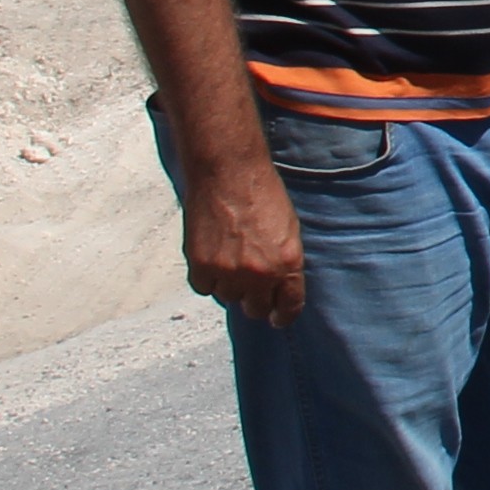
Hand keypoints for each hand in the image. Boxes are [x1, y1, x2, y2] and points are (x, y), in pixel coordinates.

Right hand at [180, 154, 306, 327]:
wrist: (228, 172)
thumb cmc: (262, 194)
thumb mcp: (288, 229)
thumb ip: (284, 262)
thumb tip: (277, 287)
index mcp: (288, 264)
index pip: (288, 307)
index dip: (282, 315)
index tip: (276, 317)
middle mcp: (260, 274)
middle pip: (254, 308)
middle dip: (254, 299)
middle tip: (249, 282)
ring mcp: (228, 272)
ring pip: (227, 298)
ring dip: (229, 284)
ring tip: (229, 256)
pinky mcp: (201, 266)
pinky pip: (204, 287)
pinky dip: (207, 277)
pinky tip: (212, 256)